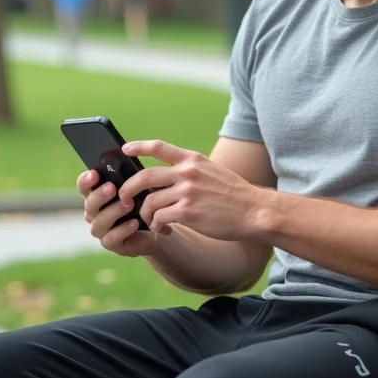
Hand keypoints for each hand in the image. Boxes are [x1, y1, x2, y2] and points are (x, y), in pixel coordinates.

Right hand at [78, 169, 157, 256]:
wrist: (152, 228)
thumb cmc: (140, 203)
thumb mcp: (133, 189)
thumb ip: (126, 179)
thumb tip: (125, 164)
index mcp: (95, 196)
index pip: (83, 187)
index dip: (86, 181)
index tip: (94, 173)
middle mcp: (93, 213)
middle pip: (90, 204)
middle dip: (100, 195)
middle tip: (112, 187)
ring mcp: (100, 230)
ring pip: (100, 221)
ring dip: (114, 211)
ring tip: (129, 204)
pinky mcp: (110, 244)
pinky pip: (112, 238)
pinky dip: (123, 229)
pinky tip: (134, 222)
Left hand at [119, 140, 264, 241]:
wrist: (254, 211)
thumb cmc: (234, 195)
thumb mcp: (212, 171)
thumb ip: (190, 170)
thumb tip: (167, 175)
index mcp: (192, 160)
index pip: (159, 147)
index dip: (138, 147)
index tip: (124, 149)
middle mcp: (187, 173)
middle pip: (144, 177)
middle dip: (128, 189)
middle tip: (124, 198)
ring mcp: (186, 192)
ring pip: (149, 202)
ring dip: (146, 214)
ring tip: (154, 222)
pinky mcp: (187, 213)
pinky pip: (159, 218)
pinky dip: (157, 226)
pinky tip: (165, 229)